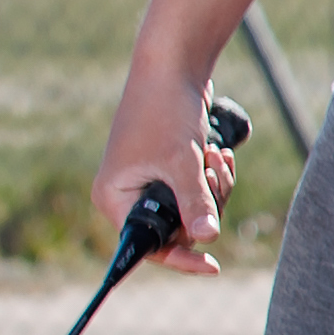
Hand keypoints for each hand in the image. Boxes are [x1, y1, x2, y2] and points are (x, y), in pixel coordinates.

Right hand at [93, 75, 238, 274]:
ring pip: (194, 211)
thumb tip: (207, 239)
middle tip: (213, 174)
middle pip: (177, 230)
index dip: (180, 258)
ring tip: (215, 158)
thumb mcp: (183, 161)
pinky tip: (218, 153)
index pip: (148, 245)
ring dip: (214, 189)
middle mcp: (127, 195)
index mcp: (115, 198)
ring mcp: (149, 183)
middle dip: (205, 206)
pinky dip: (213, 177)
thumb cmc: (166, 110)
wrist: (172, 67)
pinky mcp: (170, 171)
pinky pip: (198, 192)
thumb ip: (195, 202)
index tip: (213, 267)